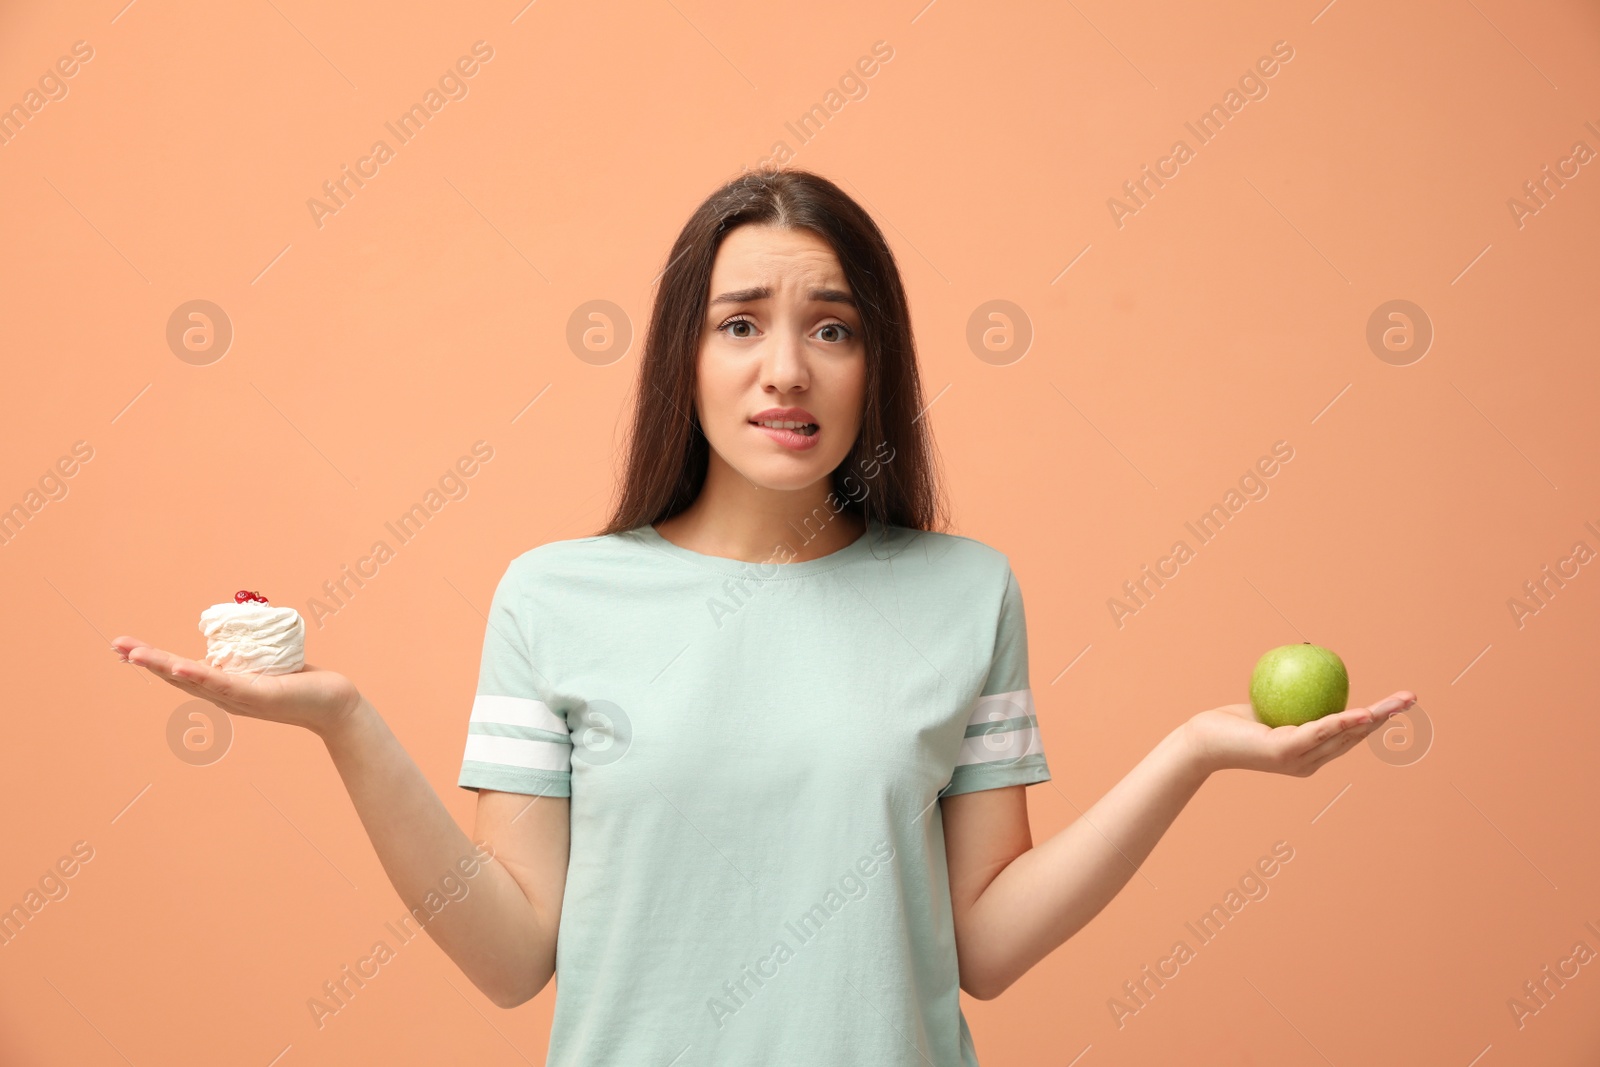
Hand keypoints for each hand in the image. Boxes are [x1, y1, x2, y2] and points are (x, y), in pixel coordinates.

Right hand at [111, 635, 362, 737]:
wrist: (334, 705)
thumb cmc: (303, 684)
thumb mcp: (267, 664)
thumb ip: (250, 652)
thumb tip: (238, 629)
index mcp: (223, 688)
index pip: (180, 672)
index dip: (152, 660)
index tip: (124, 647)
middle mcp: (224, 696)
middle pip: (177, 677)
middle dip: (145, 660)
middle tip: (115, 645)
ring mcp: (238, 698)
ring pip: (193, 680)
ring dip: (161, 666)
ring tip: (134, 654)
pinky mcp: (258, 696)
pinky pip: (224, 683)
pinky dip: (199, 675)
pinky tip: (178, 665)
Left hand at [1181, 690, 1417, 777]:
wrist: (1202, 742)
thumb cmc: (1231, 723)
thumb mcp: (1267, 705)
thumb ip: (1289, 695)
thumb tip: (1309, 666)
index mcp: (1309, 755)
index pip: (1348, 736)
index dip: (1374, 720)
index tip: (1395, 703)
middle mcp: (1310, 762)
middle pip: (1355, 737)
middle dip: (1386, 718)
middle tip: (1410, 698)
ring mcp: (1299, 760)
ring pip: (1344, 735)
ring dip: (1373, 718)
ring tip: (1397, 704)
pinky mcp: (1285, 752)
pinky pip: (1319, 731)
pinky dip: (1342, 722)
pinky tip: (1361, 712)